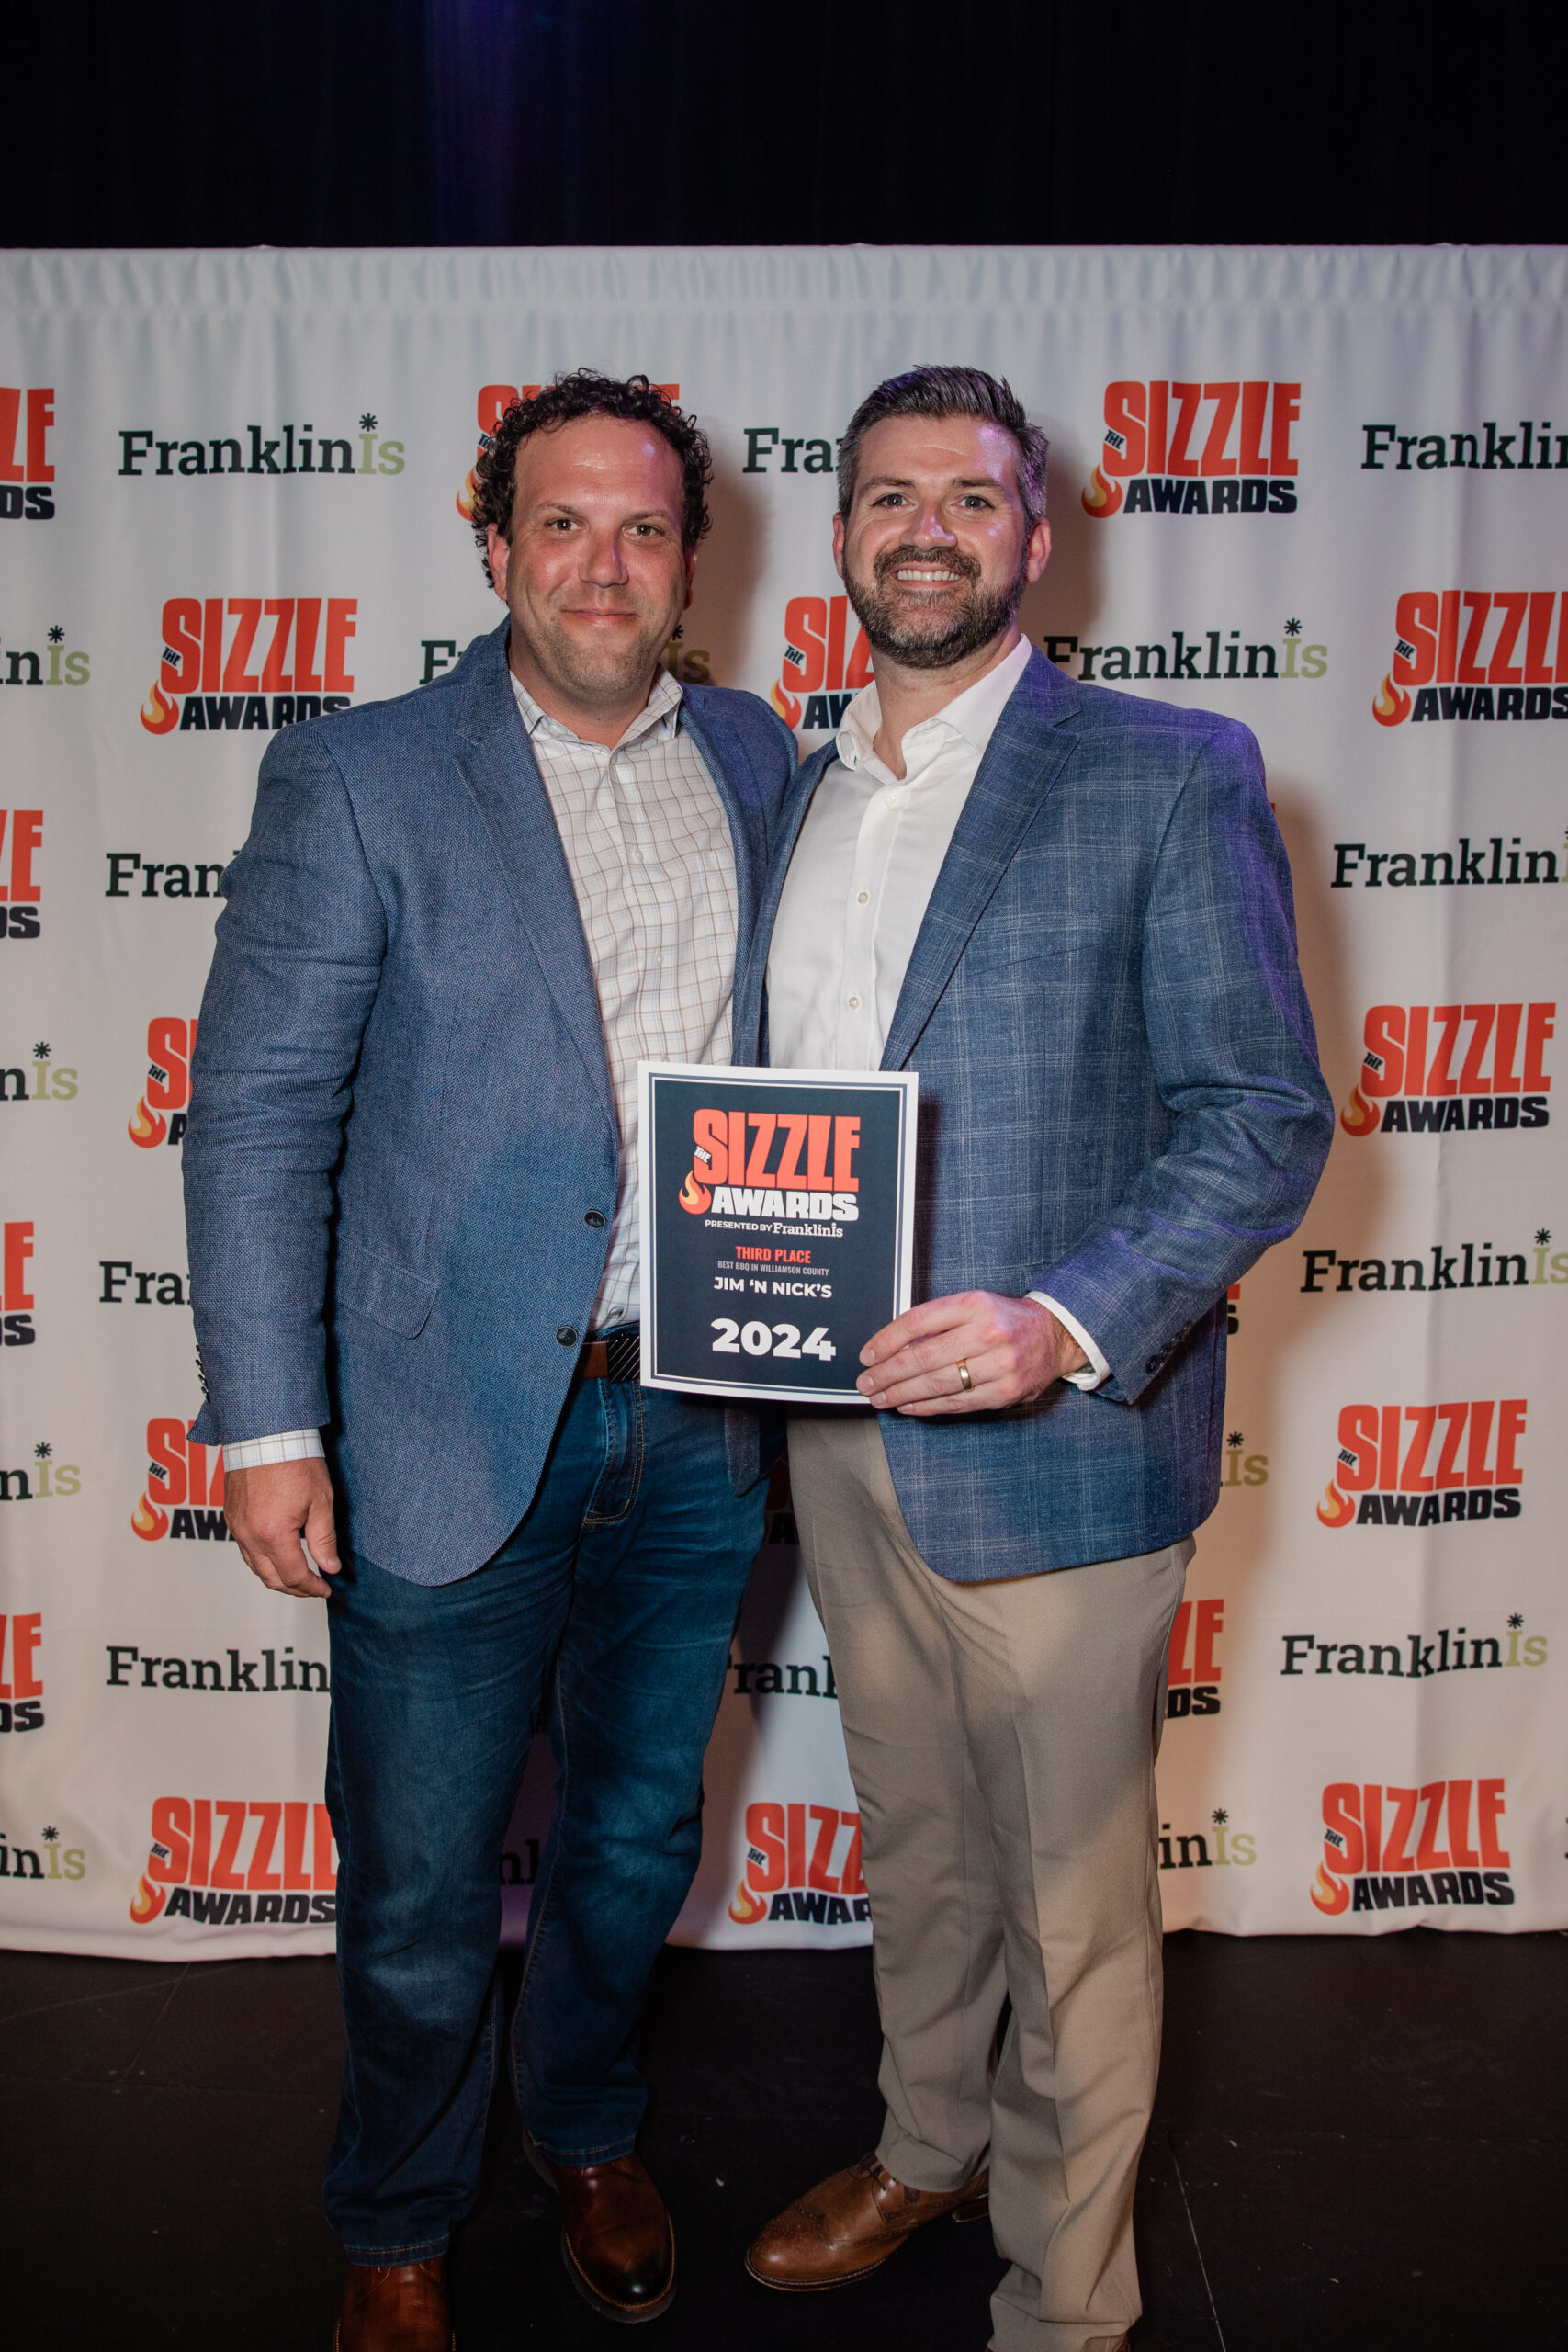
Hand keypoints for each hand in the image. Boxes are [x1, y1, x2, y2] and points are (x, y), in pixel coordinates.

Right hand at [224, 1458, 340, 1597]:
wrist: (265, 1433)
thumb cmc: (294, 1460)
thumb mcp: (320, 1501)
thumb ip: (324, 1539)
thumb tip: (330, 1567)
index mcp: (272, 1535)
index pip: (293, 1576)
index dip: (312, 1588)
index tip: (325, 1588)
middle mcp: (249, 1535)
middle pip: (271, 1578)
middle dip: (294, 1589)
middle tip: (313, 1587)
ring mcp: (236, 1526)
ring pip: (255, 1567)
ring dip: (276, 1576)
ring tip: (298, 1575)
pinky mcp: (231, 1516)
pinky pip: (244, 1549)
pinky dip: (262, 1560)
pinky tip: (277, 1555)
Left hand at [856, 1291, 1088, 1415]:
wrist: (1056, 1335)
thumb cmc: (1004, 1320)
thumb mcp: (974, 1305)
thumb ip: (938, 1322)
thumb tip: (893, 1348)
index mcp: (974, 1304)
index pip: (918, 1321)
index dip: (887, 1340)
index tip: (867, 1355)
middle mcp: (987, 1332)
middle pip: (924, 1357)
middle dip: (888, 1373)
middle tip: (866, 1383)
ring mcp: (999, 1365)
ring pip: (938, 1384)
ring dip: (902, 1394)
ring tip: (881, 1398)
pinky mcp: (1006, 1392)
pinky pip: (958, 1403)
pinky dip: (928, 1407)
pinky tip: (908, 1406)